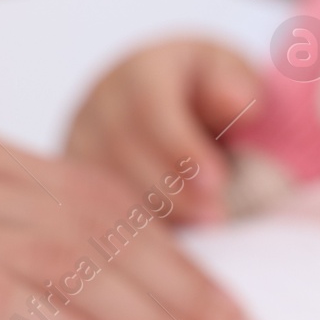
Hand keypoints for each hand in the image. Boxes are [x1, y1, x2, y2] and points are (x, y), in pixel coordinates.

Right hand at [67, 39, 260, 223]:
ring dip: (156, 213)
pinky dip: (135, 230)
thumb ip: (236, 86)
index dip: (182, 146)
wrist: (167, 101)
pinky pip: (97, 210)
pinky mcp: (80, 182)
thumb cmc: (207, 91)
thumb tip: (240, 102)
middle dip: (173, 189)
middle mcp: (100, 107)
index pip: (150, 106)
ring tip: (202, 228)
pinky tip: (170, 244)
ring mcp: (82, 145)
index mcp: (139, 74)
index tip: (217, 179)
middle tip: (216, 216)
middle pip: (125, 150)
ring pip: (106, 185)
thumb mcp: (230, 77)